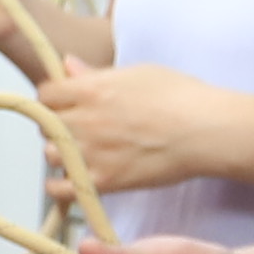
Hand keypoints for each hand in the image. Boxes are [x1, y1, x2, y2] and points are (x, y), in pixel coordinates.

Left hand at [41, 61, 252, 194]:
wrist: (207, 131)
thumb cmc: (182, 97)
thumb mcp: (138, 73)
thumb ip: (96, 74)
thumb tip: (68, 66)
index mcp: (92, 89)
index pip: (46, 93)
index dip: (53, 98)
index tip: (63, 102)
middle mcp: (86, 120)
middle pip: (46, 124)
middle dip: (57, 124)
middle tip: (76, 127)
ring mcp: (93, 152)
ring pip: (51, 154)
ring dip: (61, 153)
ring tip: (80, 152)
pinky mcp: (105, 180)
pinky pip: (62, 188)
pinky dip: (61, 186)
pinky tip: (72, 179)